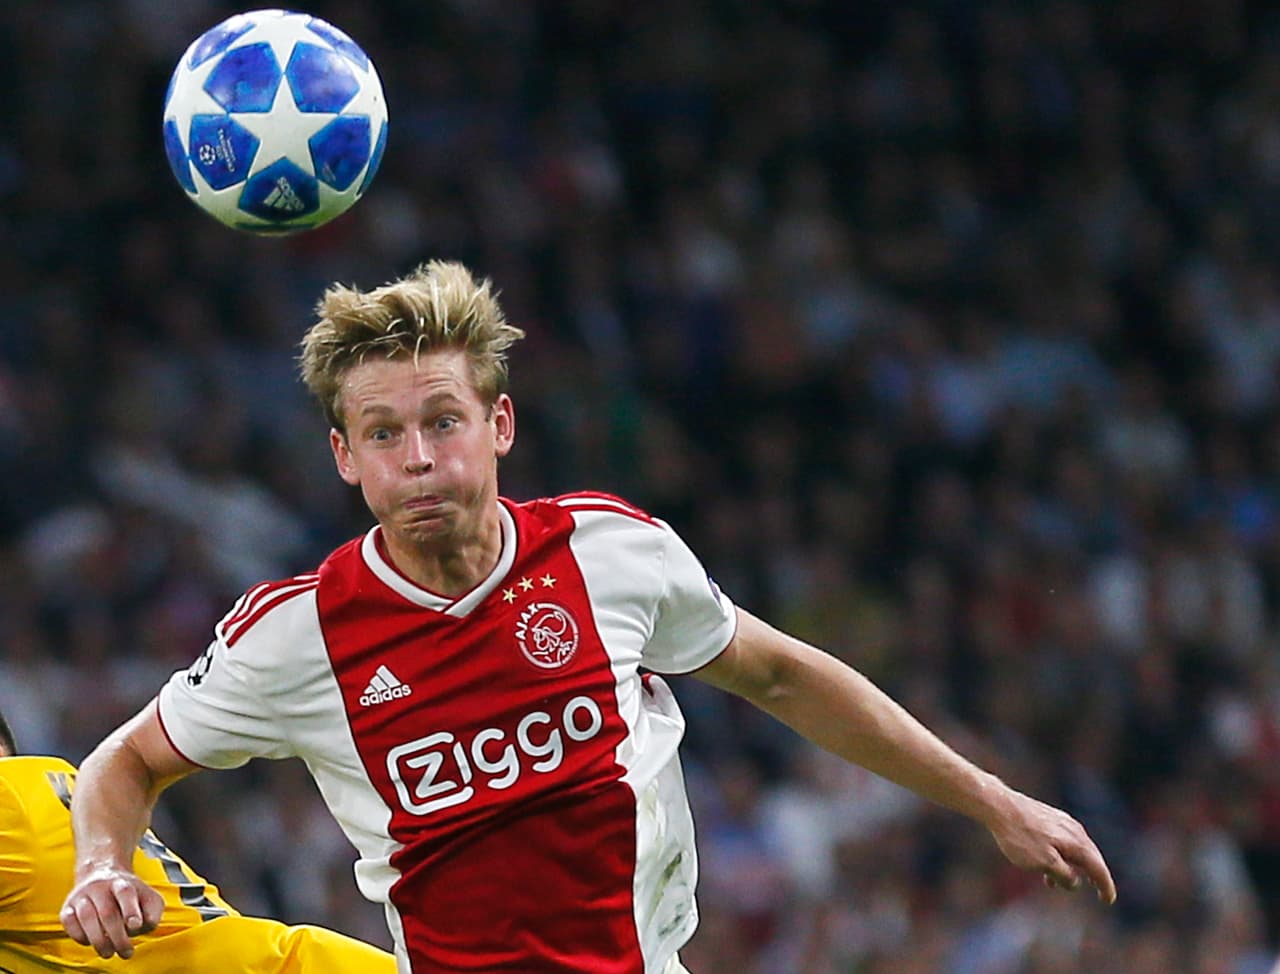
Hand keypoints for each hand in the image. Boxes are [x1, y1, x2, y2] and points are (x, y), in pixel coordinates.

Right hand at [60, 866, 164, 958]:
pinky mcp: (67, 907)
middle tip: (126, 952)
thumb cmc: (130, 894)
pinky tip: (89, 942)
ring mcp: (82, 895)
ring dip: (98, 940)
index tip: (135, 926)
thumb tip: (143, 925)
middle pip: (107, 912)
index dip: (131, 910)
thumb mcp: (148, 898)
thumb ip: (152, 912)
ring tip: (109, 953)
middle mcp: (100, 886)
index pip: (126, 893)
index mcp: (122, 882)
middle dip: (118, 937)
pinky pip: (68, 922)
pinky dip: (79, 936)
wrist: (101, 874)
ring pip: (86, 917)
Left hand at [986, 788, 1116, 904]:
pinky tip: (1045, 865)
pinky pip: (1062, 842)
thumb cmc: (1020, 836)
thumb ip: (1064, 875)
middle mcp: (1074, 830)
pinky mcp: (1048, 818)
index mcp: (1077, 843)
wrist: (999, 806)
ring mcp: (1061, 822)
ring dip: (1072, 867)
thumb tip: (1077, 882)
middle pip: (1091, 857)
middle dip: (1094, 876)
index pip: (1098, 868)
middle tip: (1100, 892)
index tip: (1108, 900)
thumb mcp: (1044, 863)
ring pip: (1074, 849)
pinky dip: (1060, 857)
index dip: (1105, 886)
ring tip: (1058, 884)